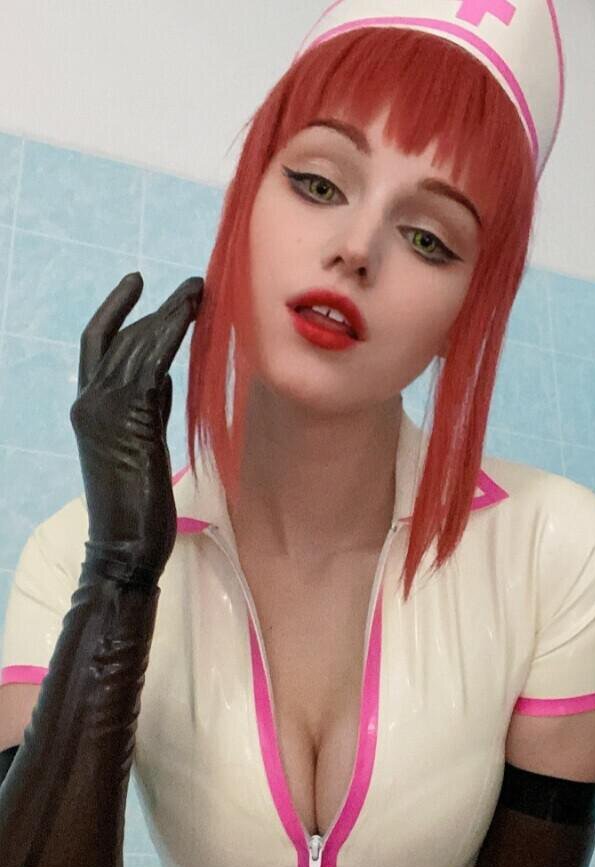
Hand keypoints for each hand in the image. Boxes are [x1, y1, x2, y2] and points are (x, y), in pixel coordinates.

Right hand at [69, 271, 203, 584]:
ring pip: (137, 344)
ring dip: (170, 314)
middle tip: (192, 285)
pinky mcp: (127, 419)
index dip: (118, 311)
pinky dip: (171, 335)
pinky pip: (151, 363)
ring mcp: (103, 409)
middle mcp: (88, 402)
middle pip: (120, 338)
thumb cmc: (138, 510)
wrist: (124, 547)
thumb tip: (164, 377)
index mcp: (88, 410)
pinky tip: (192, 315)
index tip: (140, 285)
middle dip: (156, 308)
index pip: (99, 345)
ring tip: (200, 290)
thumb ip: (147, 410)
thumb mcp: (143, 448)